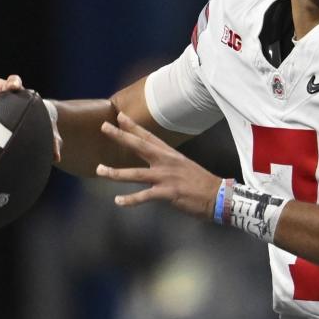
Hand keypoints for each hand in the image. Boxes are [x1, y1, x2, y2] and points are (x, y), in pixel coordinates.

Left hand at [96, 111, 221, 219]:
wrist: (218, 196)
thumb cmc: (201, 183)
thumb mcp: (184, 167)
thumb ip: (167, 164)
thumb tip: (154, 164)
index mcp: (170, 155)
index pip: (148, 136)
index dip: (133, 126)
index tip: (119, 116)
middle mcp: (166, 162)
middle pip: (139, 146)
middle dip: (120, 136)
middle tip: (104, 127)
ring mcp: (166, 177)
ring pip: (135, 173)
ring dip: (115, 172)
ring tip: (100, 170)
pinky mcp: (168, 192)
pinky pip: (144, 196)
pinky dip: (130, 200)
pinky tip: (118, 201)